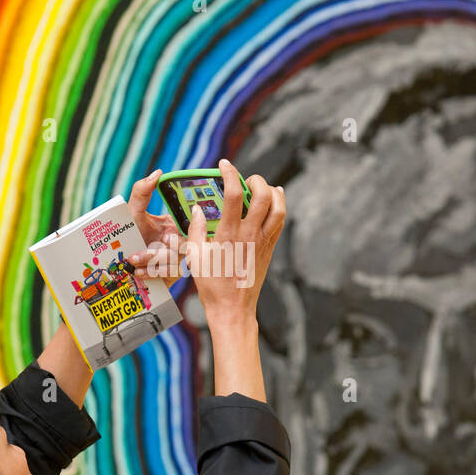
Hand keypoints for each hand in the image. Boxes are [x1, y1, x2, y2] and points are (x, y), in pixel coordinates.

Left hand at [126, 168, 185, 284]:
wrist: (119, 263)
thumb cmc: (129, 235)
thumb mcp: (134, 212)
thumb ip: (142, 192)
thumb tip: (158, 173)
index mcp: (176, 226)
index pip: (190, 226)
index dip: (181, 232)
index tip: (165, 236)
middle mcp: (180, 244)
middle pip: (182, 247)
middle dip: (164, 250)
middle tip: (151, 250)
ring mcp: (177, 261)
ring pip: (174, 262)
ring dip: (152, 261)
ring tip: (133, 259)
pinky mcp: (171, 276)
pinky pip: (167, 275)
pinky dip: (151, 273)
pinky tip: (137, 271)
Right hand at [184, 159, 283, 326]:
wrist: (233, 309)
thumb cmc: (212, 285)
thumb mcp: (195, 256)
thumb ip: (196, 229)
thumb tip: (198, 209)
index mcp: (228, 235)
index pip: (233, 194)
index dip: (230, 174)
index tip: (225, 165)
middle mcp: (249, 235)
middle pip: (263, 195)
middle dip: (255, 180)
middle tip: (244, 179)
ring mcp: (263, 242)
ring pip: (279, 207)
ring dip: (272, 191)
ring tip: (260, 187)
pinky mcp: (270, 249)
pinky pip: (280, 221)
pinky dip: (279, 206)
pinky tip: (273, 199)